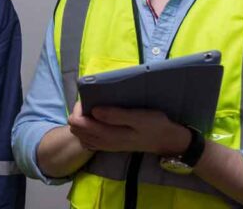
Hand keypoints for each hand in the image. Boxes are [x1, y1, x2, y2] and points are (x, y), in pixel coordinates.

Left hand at [67, 101, 189, 155]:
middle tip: (92, 101)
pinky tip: (97, 120)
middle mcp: (103, 142)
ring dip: (82, 121)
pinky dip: (87, 128)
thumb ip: (116, 115)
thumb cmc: (154, 124)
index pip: (78, 122)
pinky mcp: (109, 145)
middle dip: (79, 113)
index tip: (90, 97)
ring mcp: (105, 145)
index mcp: (108, 135)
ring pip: (80, 134)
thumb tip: (94, 110)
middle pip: (76, 128)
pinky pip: (88, 139)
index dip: (79, 107)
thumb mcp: (138, 117)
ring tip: (94, 109)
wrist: (167, 140)